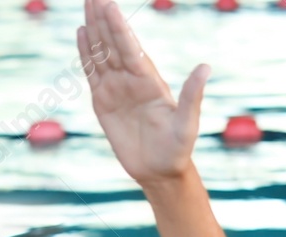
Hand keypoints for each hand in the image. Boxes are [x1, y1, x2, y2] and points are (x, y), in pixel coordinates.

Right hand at [77, 0, 210, 188]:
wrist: (160, 171)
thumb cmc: (177, 149)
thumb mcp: (187, 123)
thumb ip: (192, 95)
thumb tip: (205, 68)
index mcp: (150, 81)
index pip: (130, 48)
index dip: (118, 27)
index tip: (108, 5)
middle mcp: (132, 79)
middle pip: (113, 44)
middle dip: (103, 19)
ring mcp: (116, 88)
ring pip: (101, 53)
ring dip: (94, 29)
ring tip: (87, 4)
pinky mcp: (103, 102)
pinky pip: (92, 73)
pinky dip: (85, 54)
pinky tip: (81, 34)